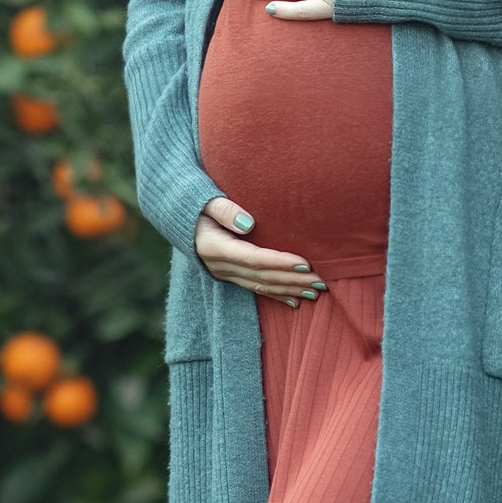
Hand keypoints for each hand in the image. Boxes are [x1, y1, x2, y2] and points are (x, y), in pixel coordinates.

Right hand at [194, 196, 323, 304]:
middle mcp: (220, 266)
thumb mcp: (206, 201)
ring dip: (289, 290)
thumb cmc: (197, 204)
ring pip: (261, 286)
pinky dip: (277, 295)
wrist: (180, 219)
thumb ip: (225, 209)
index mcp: (215, 248)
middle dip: (293, 280)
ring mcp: (225, 274)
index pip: (253, 258)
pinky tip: (295, 301)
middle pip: (262, 276)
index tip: (305, 263)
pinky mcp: (230, 277)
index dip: (280, 262)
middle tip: (320, 281)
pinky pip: (256, 289)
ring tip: (315, 291)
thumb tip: (248, 224)